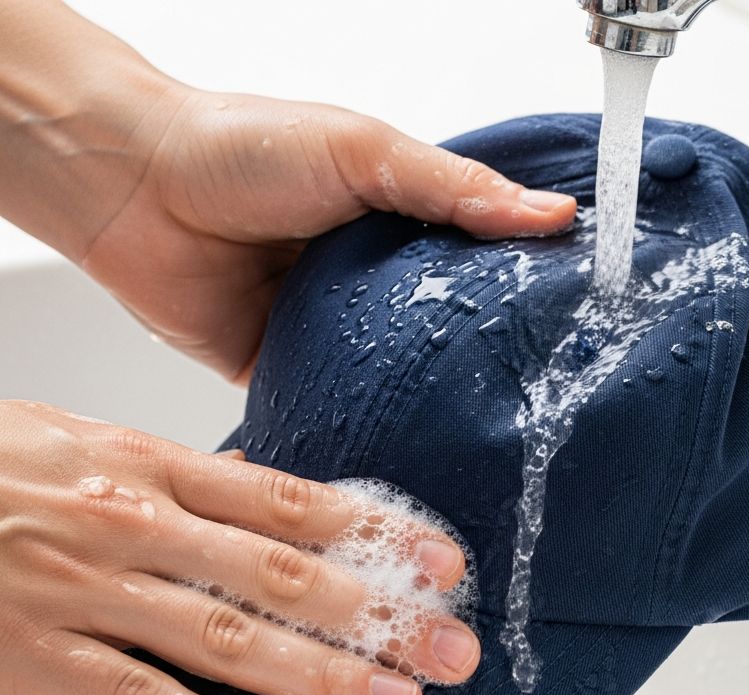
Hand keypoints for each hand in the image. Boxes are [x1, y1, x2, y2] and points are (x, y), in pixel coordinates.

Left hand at [0, 0, 577, 381]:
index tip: (569, 325)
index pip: (476, 268)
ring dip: (421, 401)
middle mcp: (368, 286)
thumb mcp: (364, 152)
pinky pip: (334, 410)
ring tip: (481, 435)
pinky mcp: (289, 374)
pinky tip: (401, 449)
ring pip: (392, 380)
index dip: (519, 294)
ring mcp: (330, 334)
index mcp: (395, 228)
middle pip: (439, 333)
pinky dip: (359, 426)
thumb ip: (454, 190)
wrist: (136, 191)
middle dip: (477, 363)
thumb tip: (551, 213)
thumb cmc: (242, 148)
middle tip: (534, 397)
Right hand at [0, 401, 479, 694]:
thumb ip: (191, 481)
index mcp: (151, 465)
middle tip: (449, 648)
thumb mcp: (99, 441)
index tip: (441, 560)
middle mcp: (132, 525)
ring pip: (224, 641)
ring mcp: (85, 593)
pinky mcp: (36, 658)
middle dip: (377, 617)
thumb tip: (279, 501)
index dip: (375, 532)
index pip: (290, 501)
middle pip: (281, 577)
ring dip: (319, 678)